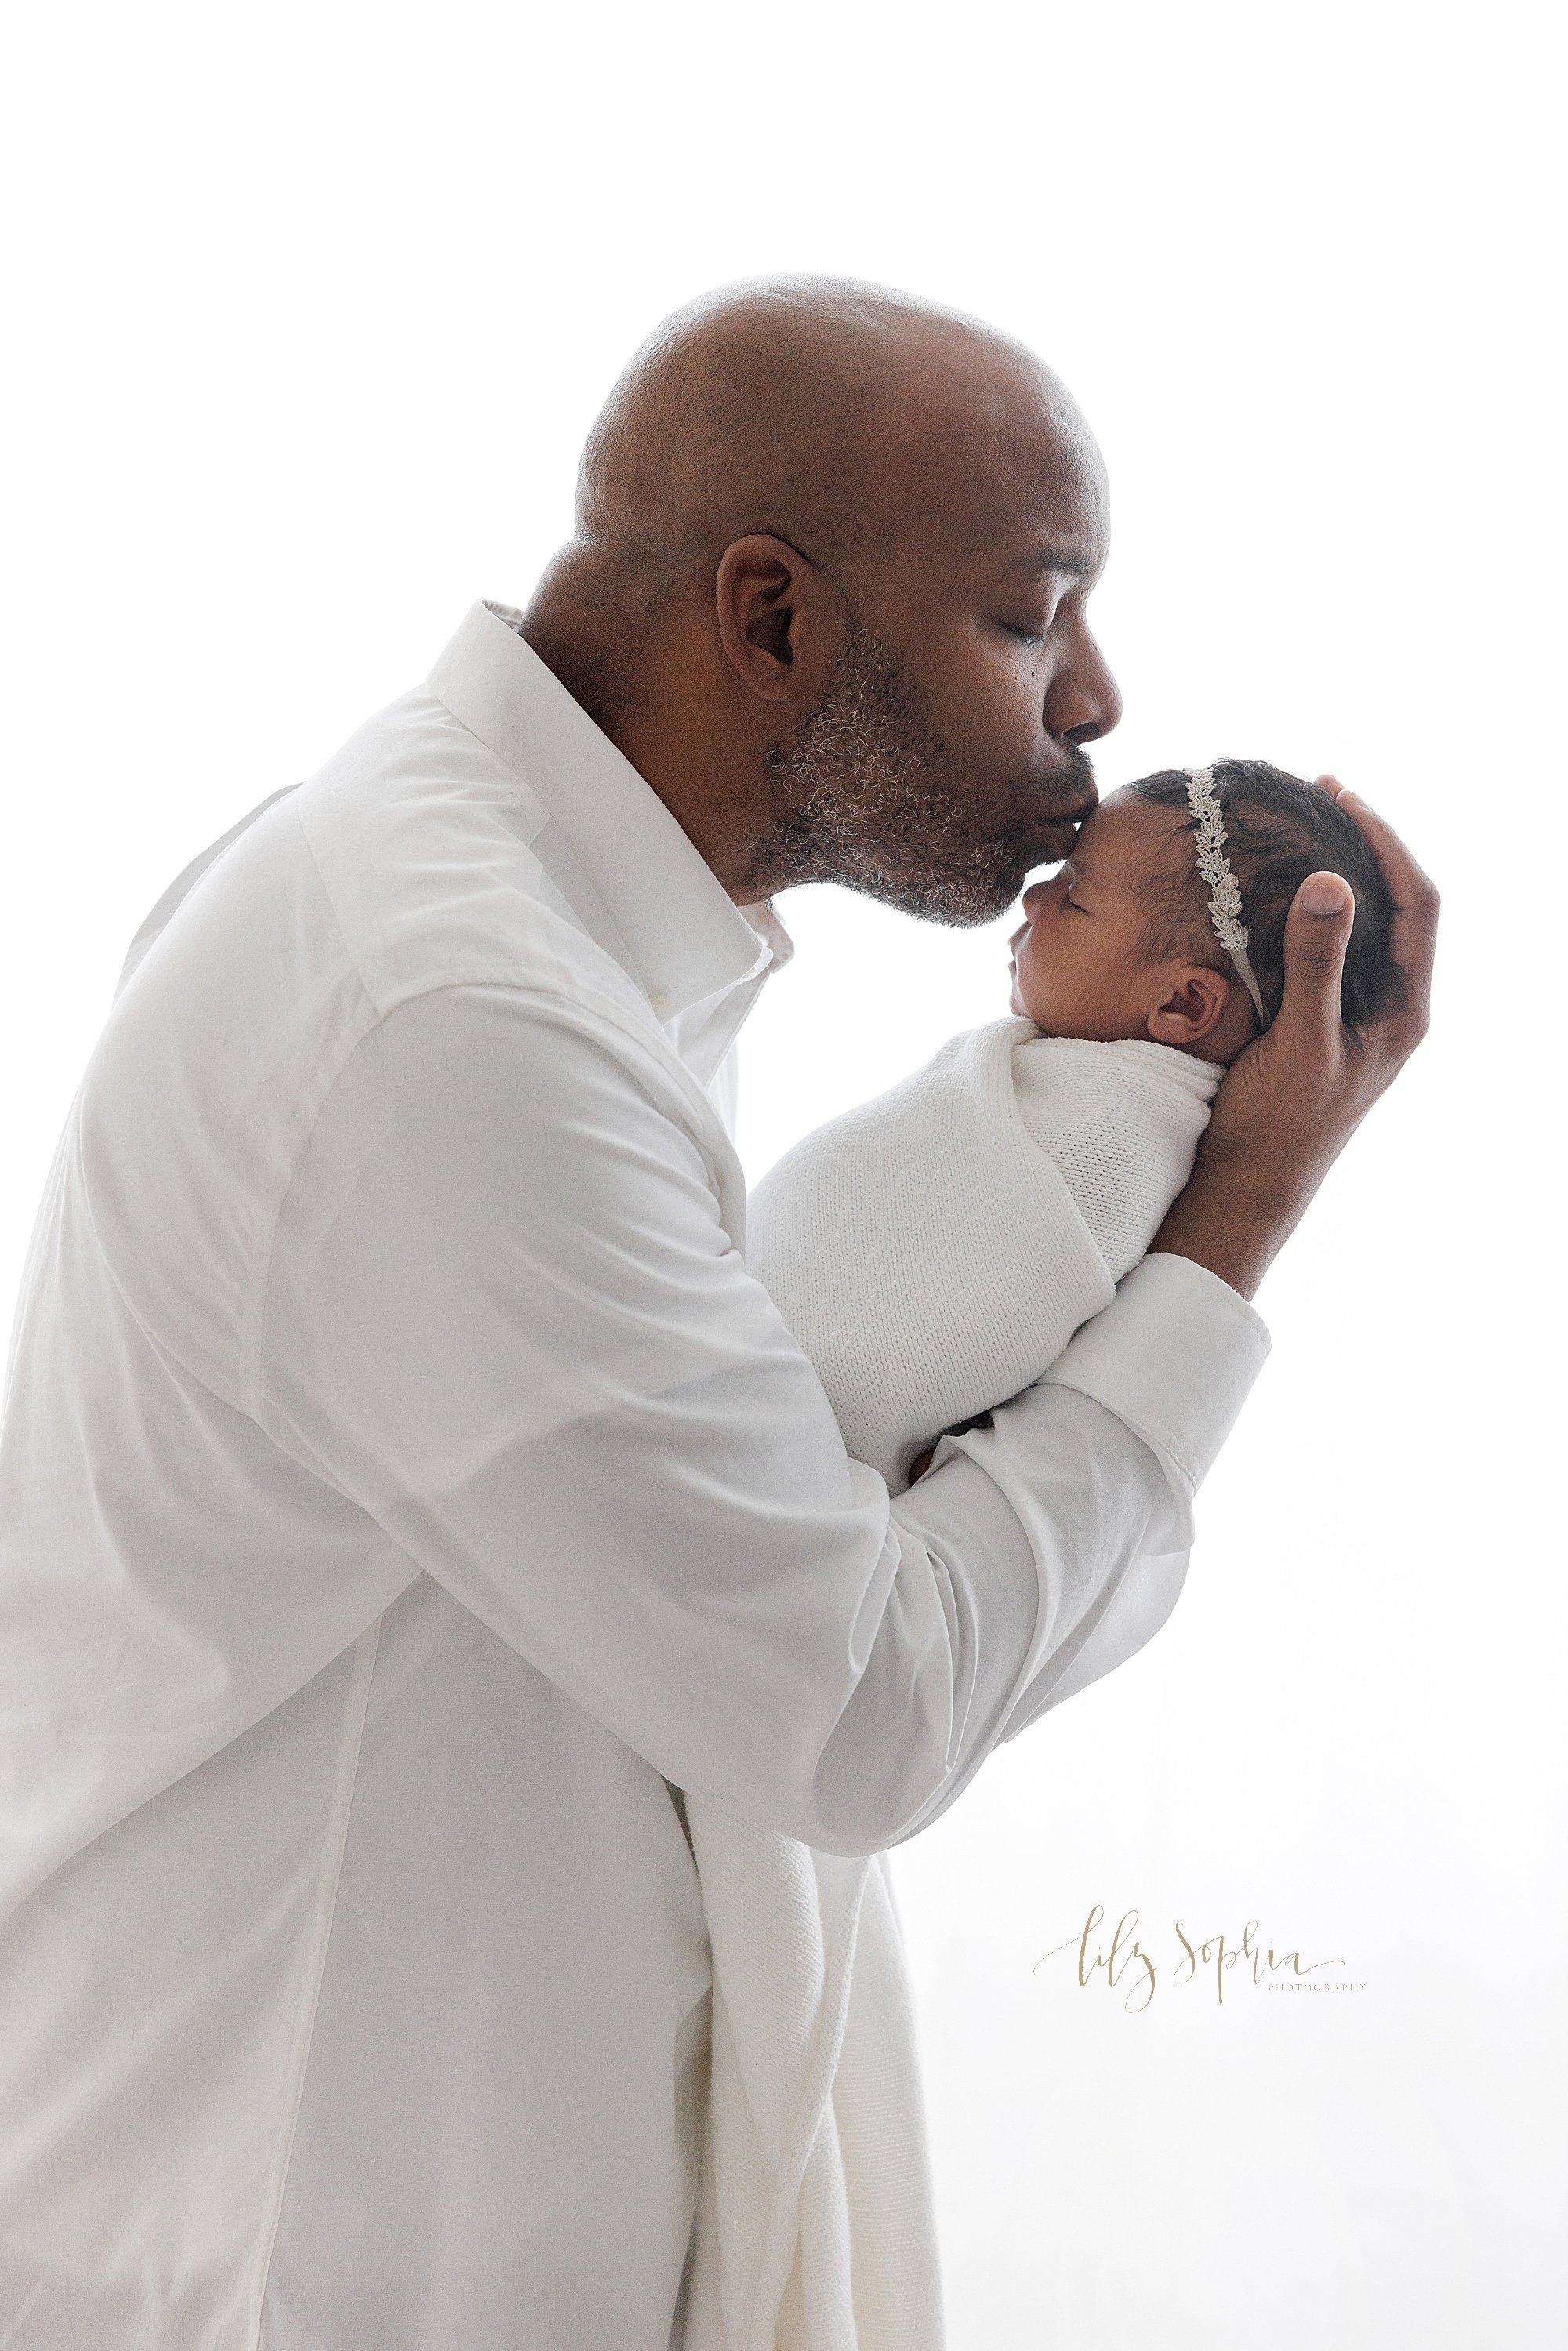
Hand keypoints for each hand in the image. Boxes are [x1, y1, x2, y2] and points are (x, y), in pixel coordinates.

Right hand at [1149, 778, 1436, 1299]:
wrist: (1249, 1183)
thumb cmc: (1279, 1124)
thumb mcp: (1300, 1041)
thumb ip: (1317, 962)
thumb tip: (1333, 879)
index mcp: (1406, 1008)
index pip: (1417, 902)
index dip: (1387, 843)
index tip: (1345, 800)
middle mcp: (1392, 1004)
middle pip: (1398, 902)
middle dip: (1366, 842)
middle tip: (1324, 792)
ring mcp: (1359, 1011)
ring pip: (1366, 922)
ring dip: (1341, 869)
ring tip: (1306, 822)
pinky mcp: (1325, 1017)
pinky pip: (1333, 945)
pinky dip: (1314, 904)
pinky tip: (1278, 884)